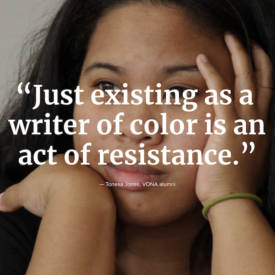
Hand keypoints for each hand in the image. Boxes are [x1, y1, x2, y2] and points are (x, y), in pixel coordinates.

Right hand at [0, 154, 115, 216]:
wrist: (78, 196)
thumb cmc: (48, 189)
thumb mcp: (23, 192)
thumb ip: (10, 195)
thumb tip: (0, 201)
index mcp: (59, 160)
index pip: (54, 165)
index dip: (48, 177)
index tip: (45, 188)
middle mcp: (79, 165)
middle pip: (72, 173)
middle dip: (66, 183)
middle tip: (59, 198)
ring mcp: (93, 176)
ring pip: (86, 182)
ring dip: (80, 192)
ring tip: (71, 206)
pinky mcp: (103, 190)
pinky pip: (96, 195)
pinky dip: (90, 201)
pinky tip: (84, 210)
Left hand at [195, 34, 271, 205]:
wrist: (231, 200)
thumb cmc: (232, 183)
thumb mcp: (242, 159)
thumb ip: (240, 143)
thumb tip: (230, 139)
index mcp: (260, 129)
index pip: (265, 92)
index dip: (262, 72)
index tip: (255, 59)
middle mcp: (257, 121)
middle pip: (260, 80)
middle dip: (254, 57)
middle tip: (244, 39)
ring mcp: (244, 123)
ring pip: (244, 80)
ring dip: (237, 56)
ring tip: (229, 37)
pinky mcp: (226, 126)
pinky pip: (220, 93)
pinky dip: (212, 74)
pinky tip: (202, 59)